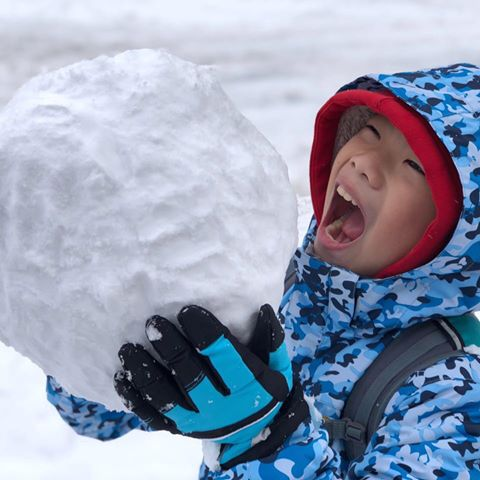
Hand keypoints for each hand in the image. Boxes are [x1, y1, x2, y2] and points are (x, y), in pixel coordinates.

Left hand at [113, 304, 306, 468]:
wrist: (256, 432)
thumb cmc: (264, 388)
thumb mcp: (278, 366)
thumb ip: (272, 340)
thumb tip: (263, 309)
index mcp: (249, 388)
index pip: (225, 358)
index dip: (205, 334)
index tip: (187, 310)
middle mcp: (223, 409)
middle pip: (192, 377)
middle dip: (171, 349)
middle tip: (152, 323)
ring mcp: (198, 422)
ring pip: (167, 399)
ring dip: (145, 373)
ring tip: (127, 349)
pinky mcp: (180, 429)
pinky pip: (153, 417)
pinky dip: (135, 399)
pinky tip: (121, 377)